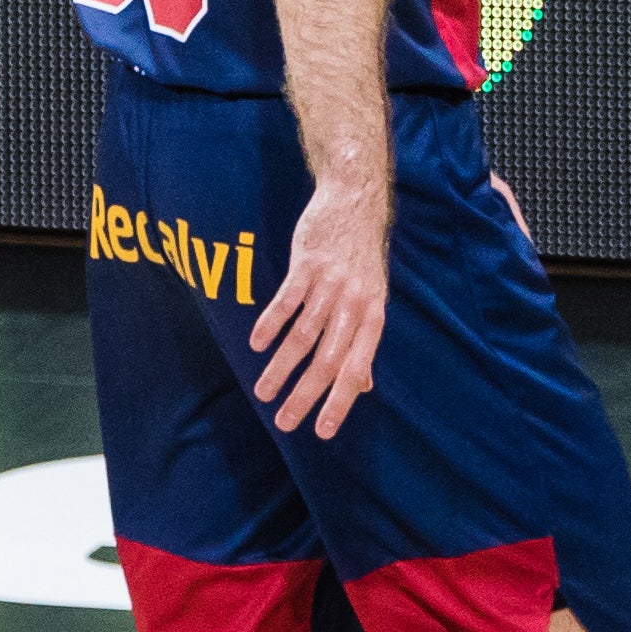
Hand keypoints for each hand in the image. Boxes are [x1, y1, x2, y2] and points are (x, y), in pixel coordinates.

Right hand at [250, 175, 393, 438]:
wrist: (355, 200)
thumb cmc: (363, 256)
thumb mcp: (373, 298)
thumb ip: (364, 341)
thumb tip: (365, 385)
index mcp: (372, 317)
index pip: (357, 369)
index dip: (340, 401)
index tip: (321, 431)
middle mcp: (353, 305)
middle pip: (327, 359)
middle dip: (305, 395)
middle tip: (284, 422)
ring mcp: (330, 284)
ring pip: (304, 335)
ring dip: (282, 368)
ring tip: (263, 393)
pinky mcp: (307, 265)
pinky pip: (287, 301)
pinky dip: (271, 324)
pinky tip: (257, 346)